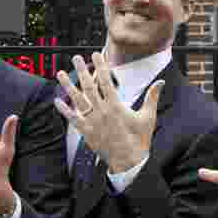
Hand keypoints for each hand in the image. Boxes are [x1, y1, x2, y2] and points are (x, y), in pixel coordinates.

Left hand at [54, 52, 162, 174]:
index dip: (100, 66)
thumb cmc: (140, 139)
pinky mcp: (86, 133)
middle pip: (89, 87)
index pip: (106, 81)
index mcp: (116, 106)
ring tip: (60, 74)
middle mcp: (102, 112)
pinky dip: (65, 110)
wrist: (129, 162)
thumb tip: (160, 82)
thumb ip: (152, 97)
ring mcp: (92, 122)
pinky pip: (73, 119)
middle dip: (82, 70)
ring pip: (77, 100)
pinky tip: (57, 101)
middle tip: (76, 58)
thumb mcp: (148, 117)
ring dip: (68, 86)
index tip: (96, 55)